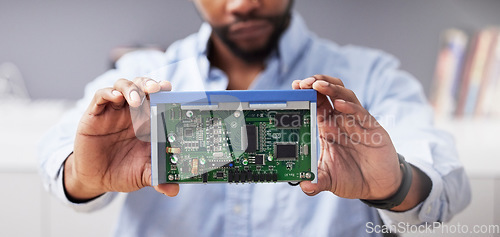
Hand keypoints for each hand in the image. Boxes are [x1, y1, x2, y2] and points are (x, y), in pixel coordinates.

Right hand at [64, 77, 178, 201]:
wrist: (96, 179)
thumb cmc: (123, 171)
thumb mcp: (142, 175)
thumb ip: (158, 178)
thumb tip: (174, 190)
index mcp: (148, 121)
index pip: (158, 99)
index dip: (165, 92)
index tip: (172, 90)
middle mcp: (132, 112)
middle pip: (142, 87)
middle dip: (150, 84)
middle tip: (157, 88)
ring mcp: (114, 111)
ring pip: (123, 86)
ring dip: (131, 88)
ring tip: (136, 99)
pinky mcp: (94, 115)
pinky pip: (101, 97)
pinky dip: (109, 93)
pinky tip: (116, 97)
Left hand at [292, 75, 401, 200]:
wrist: (379, 186)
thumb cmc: (352, 177)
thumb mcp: (329, 180)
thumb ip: (316, 182)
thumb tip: (304, 186)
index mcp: (327, 129)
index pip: (315, 104)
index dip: (305, 94)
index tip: (294, 87)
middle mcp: (341, 121)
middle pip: (328, 93)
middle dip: (315, 84)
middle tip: (302, 83)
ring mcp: (356, 122)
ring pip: (343, 96)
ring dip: (330, 89)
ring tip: (317, 85)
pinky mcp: (372, 127)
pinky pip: (360, 113)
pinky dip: (349, 107)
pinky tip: (338, 104)